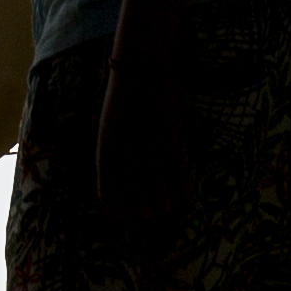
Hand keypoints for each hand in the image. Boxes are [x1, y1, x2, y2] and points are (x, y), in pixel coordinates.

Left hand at [94, 58, 195, 245]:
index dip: (117, 209)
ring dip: (162, 203)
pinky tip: (185, 196)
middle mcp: (124, 150)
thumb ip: (113, 152)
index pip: (107, 189)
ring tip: (167, 215)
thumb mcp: (109, 124)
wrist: (141, 66)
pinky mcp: (169, 136)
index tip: (126, 222)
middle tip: (150, 224)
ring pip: (155, 185)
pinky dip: (182, 186)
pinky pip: (177, 169)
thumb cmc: (124, 96)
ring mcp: (147, 144)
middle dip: (141, 212)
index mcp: (105, 147)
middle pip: (133, 192)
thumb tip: (123, 182)